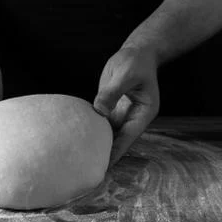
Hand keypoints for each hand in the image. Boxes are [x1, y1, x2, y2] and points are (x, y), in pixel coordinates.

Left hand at [93, 46, 159, 166]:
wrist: (137, 52)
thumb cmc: (136, 62)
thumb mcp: (125, 74)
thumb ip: (112, 93)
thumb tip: (99, 112)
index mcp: (143, 113)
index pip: (128, 137)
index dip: (116, 151)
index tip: (105, 166)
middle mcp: (133, 118)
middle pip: (118, 140)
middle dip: (106, 154)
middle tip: (89, 170)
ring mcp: (121, 114)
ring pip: (108, 134)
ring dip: (97, 145)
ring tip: (82, 162)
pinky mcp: (110, 108)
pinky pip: (99, 124)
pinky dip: (91, 131)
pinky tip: (79, 141)